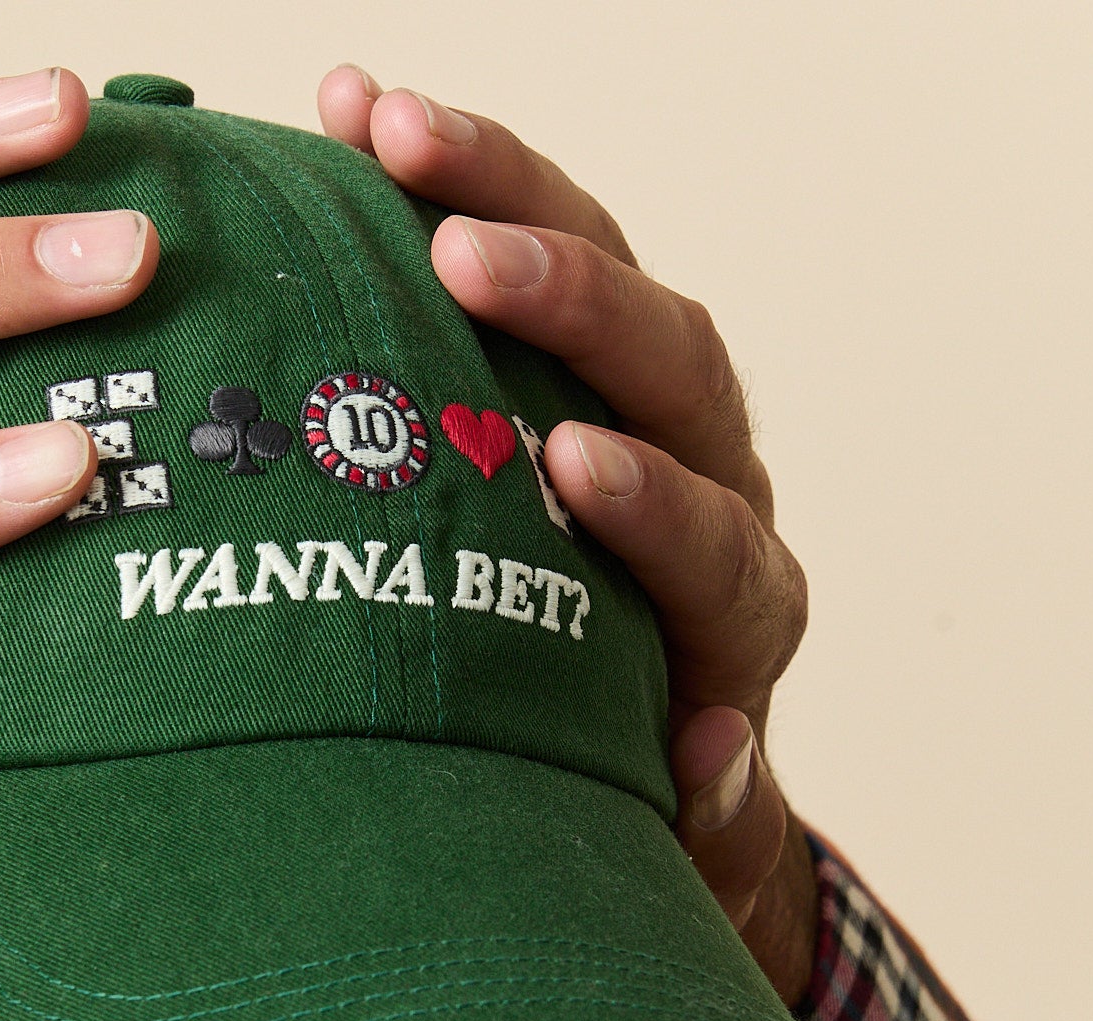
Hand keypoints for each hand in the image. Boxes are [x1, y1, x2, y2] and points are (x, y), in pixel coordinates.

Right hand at [319, 71, 817, 1001]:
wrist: (652, 733)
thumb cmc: (637, 783)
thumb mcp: (667, 824)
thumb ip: (693, 805)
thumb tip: (710, 747)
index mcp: (738, 602)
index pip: (714, 534)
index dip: (652, 498)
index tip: (570, 465)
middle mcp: (710, 480)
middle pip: (673, 360)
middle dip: (571, 296)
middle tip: (458, 247)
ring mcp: (648, 406)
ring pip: (607, 268)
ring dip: (500, 187)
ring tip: (375, 124)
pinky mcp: (581, 361)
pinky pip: (539, 247)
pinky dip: (458, 183)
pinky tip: (354, 123)